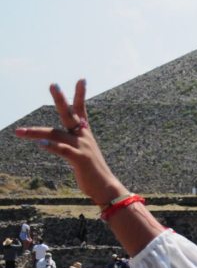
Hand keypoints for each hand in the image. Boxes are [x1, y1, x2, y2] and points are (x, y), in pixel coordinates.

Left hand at [15, 81, 126, 205]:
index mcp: (85, 134)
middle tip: (53, 84)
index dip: (80, 95)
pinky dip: (50, 146)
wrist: (106, 187)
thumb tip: (48, 142)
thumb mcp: (82, 154)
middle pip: (70, 114)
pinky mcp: (80, 159)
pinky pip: (62, 150)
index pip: (81, 110)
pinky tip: (40, 144)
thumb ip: (68, 145)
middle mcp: (84, 137)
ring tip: (19, 132)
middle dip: (61, 99)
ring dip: (36, 132)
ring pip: (56, 134)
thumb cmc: (92, 172)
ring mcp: (82, 147)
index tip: (82, 79)